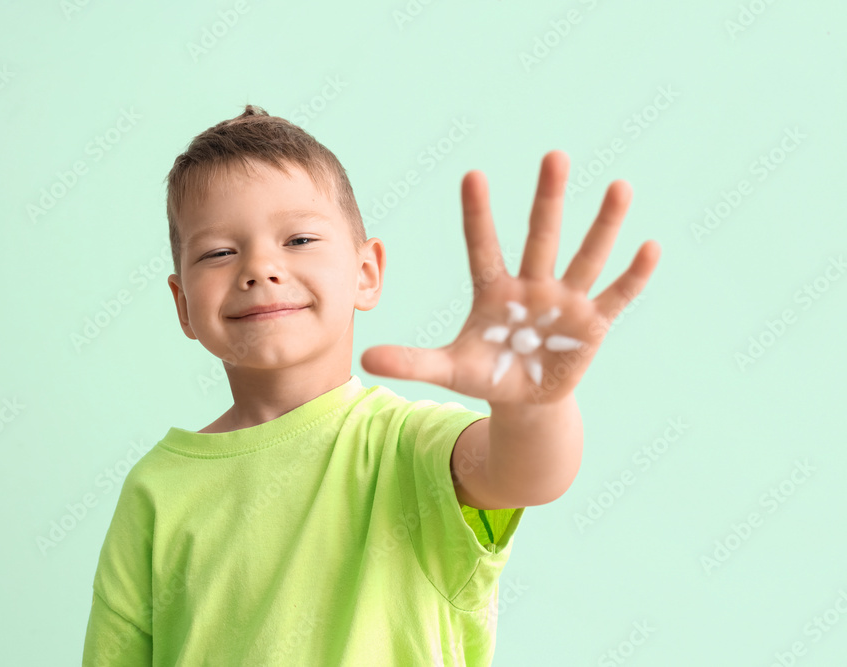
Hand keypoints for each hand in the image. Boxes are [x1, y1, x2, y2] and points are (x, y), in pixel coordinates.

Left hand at [360, 150, 660, 404]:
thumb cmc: (486, 373)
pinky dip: (633, 275)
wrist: (525, 398)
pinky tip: (650, 246)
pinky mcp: (592, 324)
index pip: (482, 246)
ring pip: (585, 256)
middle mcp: (532, 285)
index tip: (473, 175)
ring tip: (619, 186)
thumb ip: (413, 361)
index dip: (478, 215)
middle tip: (554, 155)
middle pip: (539, 236)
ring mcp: (565, 301)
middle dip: (547, 199)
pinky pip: (616, 295)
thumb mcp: (450, 369)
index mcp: (493, 290)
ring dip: (602, 225)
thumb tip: (366, 359)